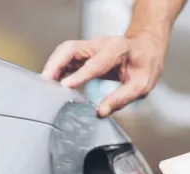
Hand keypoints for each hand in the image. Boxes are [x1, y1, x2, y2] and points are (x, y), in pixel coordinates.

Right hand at [41, 33, 166, 116]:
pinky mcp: (85, 52)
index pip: (94, 63)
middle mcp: (100, 45)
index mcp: (117, 51)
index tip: (65, 86)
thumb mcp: (141, 85)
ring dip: (52, 65)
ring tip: (44, 84)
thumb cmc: (145, 64)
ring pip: (65, 51)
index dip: (79, 75)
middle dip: (55, 64)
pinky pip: (66, 57)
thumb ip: (121, 99)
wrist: (146, 49)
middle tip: (46, 83)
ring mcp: (91, 47)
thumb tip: (101, 112)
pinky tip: (51, 81)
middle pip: (71, 49)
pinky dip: (56, 67)